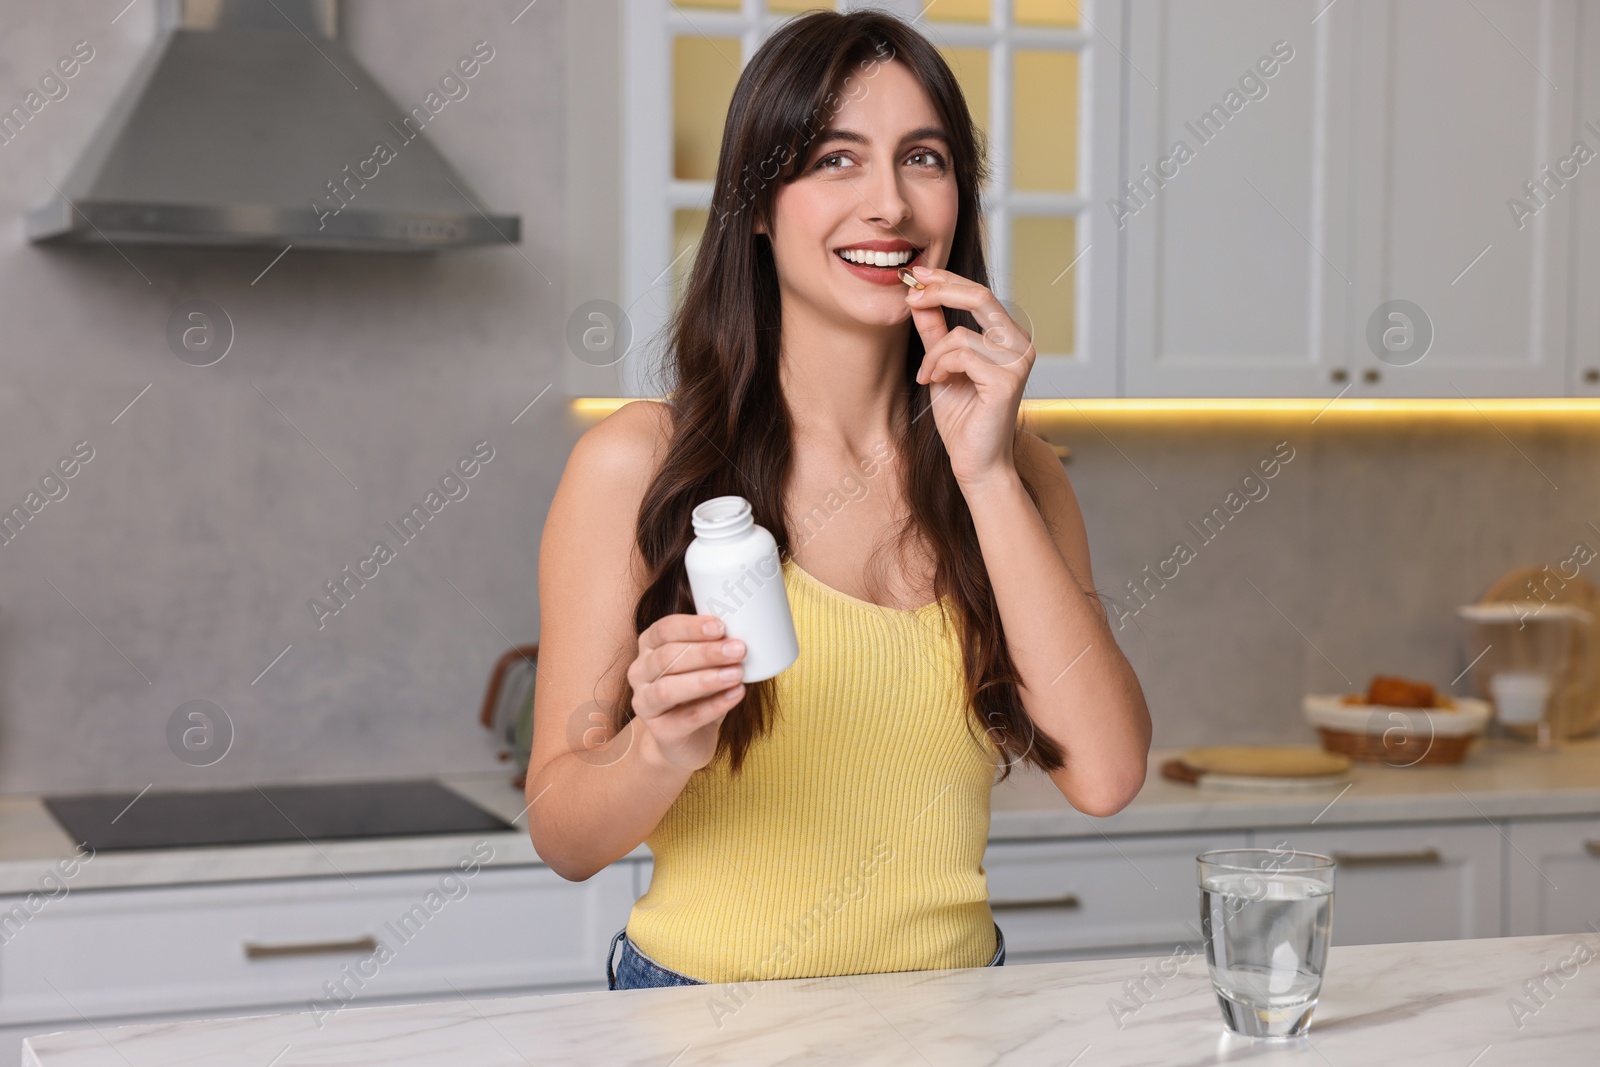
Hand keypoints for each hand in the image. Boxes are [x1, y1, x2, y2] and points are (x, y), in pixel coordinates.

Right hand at [628, 614, 745, 770]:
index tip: (721, 627)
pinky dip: (714, 705)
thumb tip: (741, 634)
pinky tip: (736, 695)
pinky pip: (686, 717)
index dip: (691, 627)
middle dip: (705, 653)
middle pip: (668, 657)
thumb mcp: (705, 664)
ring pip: (669, 688)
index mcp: (649, 646)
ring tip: (737, 674)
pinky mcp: (659, 730)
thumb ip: (715, 647)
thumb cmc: (700, 691)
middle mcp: (640, 672)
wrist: (690, 738)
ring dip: (707, 679)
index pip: (664, 630)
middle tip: (738, 650)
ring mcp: (644, 703)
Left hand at [905, 265, 1034, 488]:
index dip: (946, 279)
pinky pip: (961, 356)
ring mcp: (1018, 361)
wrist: (974, 460)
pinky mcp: (1008, 380)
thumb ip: (934, 331)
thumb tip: (917, 296)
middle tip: (910, 297)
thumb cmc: (962, 417)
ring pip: (960, 334)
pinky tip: (935, 383)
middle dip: (940, 291)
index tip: (915, 275)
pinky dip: (940, 367)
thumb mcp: (941, 364)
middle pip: (979, 296)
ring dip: (933, 355)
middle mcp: (1020, 344)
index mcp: (1008, 337)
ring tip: (928, 376)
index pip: (979, 294)